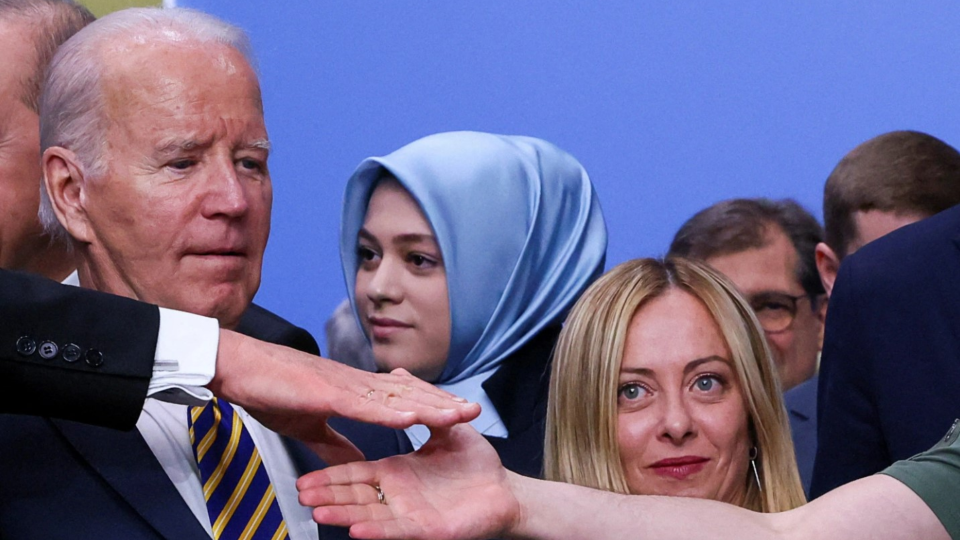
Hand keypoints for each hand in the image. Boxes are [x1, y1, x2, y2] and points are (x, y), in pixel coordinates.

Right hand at [209, 330, 480, 463]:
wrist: (237, 367)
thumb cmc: (269, 390)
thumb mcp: (307, 425)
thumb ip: (335, 443)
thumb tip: (355, 463)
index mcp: (352, 390)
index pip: (400, 398)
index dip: (430, 405)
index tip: (457, 413)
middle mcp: (355, 384)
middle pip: (408, 395)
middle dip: (443, 404)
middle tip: (476, 411)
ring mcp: (342, 386)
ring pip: (394, 398)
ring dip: (428, 407)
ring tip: (458, 415)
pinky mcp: (324, 394)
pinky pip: (363, 406)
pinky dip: (388, 413)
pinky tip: (411, 419)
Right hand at [297, 423, 521, 539]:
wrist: (506, 492)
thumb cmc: (477, 465)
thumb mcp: (446, 430)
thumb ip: (422, 409)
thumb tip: (401, 386)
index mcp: (398, 472)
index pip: (357, 472)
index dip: (331, 474)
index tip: (305, 474)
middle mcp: (399, 493)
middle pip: (356, 493)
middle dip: (327, 493)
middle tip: (299, 494)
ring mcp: (411, 511)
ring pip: (370, 512)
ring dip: (344, 513)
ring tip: (316, 512)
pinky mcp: (426, 528)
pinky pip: (398, 529)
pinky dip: (378, 529)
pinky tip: (357, 530)